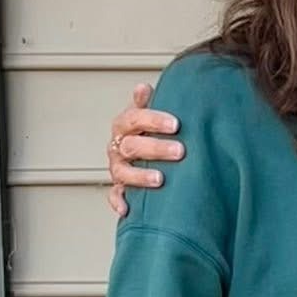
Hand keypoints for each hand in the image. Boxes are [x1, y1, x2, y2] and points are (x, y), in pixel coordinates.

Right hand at [106, 83, 183, 218]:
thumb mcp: (152, 115)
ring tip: (161, 179)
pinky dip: (118, 202)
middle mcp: (119, 145)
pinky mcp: (119, 188)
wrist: (146, 154)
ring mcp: (118, 167)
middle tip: (181, 150)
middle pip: (132, 145)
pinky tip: (127, 209)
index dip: (153, 120)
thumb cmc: (152, 132)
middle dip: (156, 148)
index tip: (176, 124)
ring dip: (140, 175)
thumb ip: (149, 104)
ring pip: (123, 171)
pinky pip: (115, 195)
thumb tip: (143, 87)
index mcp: (125, 125)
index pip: (134, 118)